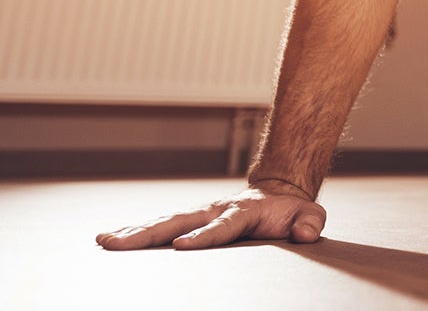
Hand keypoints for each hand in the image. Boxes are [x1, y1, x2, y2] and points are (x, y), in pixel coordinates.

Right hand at [95, 183, 326, 250]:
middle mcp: (214, 211)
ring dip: (134, 233)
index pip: (221, 227)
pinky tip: (110, 240)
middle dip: (148, 234)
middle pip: (178, 222)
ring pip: (163, 223)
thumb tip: (306, 234)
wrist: (278, 194)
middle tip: (118, 243)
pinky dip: (135, 231)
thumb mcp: (309, 215)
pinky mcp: (190, 220)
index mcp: (242, 213)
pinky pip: (160, 225)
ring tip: (105, 242)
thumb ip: (310, 223)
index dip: (203, 237)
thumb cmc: (291, 211)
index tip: (181, 246)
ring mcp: (199, 214)